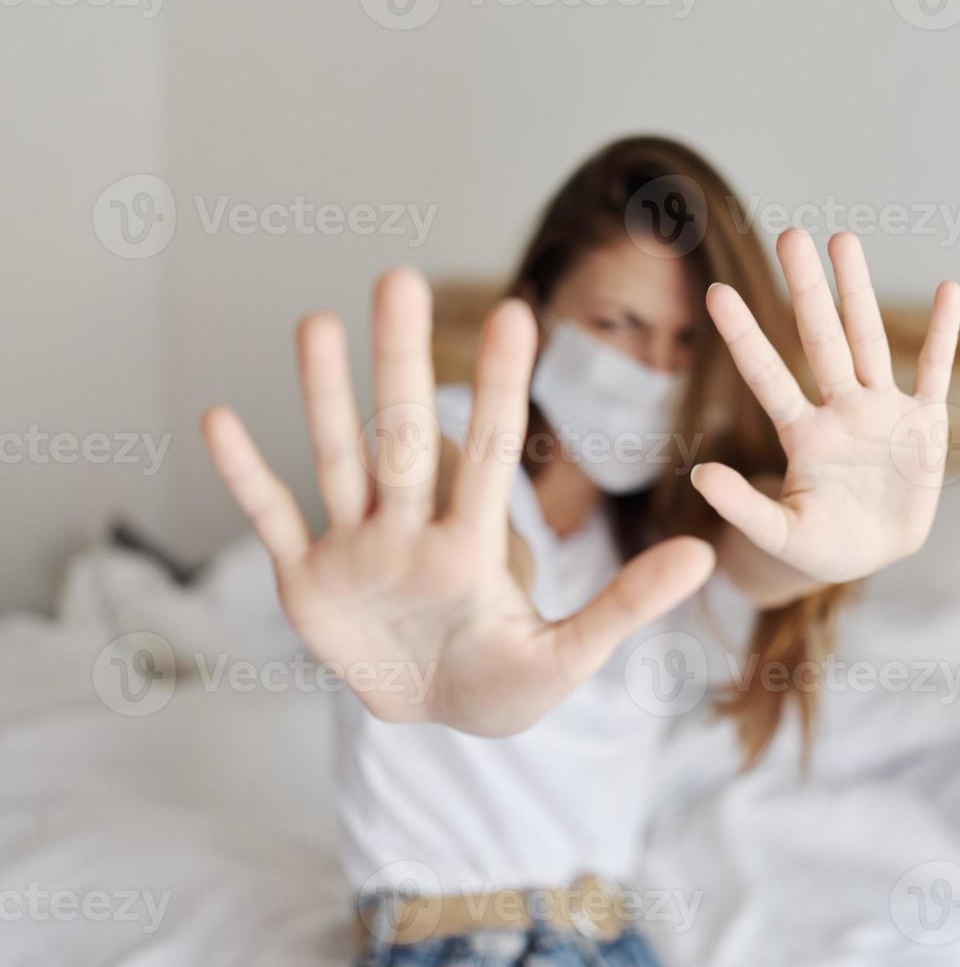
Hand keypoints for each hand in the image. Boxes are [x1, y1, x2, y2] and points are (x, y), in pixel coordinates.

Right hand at [202, 269, 713, 734]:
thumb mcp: (567, 658)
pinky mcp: (307, 583)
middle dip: (400, 363)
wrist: (436, 720)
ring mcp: (357, 550)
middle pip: (404, 436)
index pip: (488, 454)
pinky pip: (272, 520)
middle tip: (398, 277)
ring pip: (338, 458)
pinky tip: (219, 418)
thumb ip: (625, 607)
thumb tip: (703, 557)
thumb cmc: (504, 686)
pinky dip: (246, 478)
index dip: (498, 387)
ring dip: (323, 395)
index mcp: (472, 545)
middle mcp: (412, 529)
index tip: (515, 312)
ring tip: (315, 320)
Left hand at [691, 229, 959, 583]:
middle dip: (806, 289)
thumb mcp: (781, 535)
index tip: (716, 293)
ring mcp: (882, 411)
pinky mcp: (923, 424)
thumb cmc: (822, 547)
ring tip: (842, 239)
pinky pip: (935, 371)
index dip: (745, 337)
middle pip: (820, 339)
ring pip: (868, 340)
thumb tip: (699, 474)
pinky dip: (944, 334)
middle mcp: (839, 409)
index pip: (767, 376)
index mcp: (803, 434)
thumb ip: (744, 507)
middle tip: (789, 235)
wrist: (874, 556)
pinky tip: (949, 289)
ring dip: (858, 292)